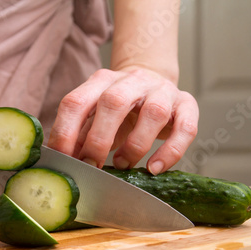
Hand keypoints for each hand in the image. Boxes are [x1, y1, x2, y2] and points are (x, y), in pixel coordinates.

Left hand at [48, 66, 197, 173]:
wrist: (154, 81)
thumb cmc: (119, 109)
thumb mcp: (95, 116)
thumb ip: (79, 136)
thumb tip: (62, 162)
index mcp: (100, 81)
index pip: (75, 102)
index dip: (65, 132)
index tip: (62, 160)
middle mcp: (131, 81)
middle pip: (112, 102)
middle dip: (98, 140)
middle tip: (92, 166)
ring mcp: (162, 90)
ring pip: (153, 113)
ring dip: (135, 145)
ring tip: (123, 165)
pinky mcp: (187, 104)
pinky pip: (185, 127)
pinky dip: (171, 151)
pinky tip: (155, 168)